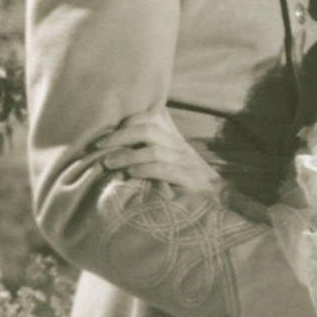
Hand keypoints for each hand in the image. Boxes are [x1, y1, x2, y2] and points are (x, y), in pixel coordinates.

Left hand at [91, 107, 222, 195]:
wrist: (218, 201)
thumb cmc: (186, 182)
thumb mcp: (169, 161)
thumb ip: (149, 150)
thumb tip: (114, 148)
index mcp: (173, 138)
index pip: (152, 116)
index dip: (128, 121)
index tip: (107, 136)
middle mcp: (179, 146)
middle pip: (148, 129)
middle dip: (119, 136)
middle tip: (99, 146)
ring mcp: (185, 162)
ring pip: (153, 149)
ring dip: (126, 155)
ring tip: (107, 163)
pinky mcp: (189, 179)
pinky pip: (165, 169)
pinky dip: (144, 170)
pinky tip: (130, 175)